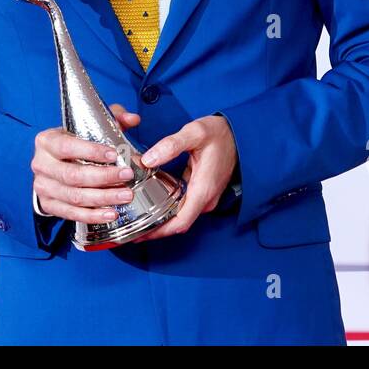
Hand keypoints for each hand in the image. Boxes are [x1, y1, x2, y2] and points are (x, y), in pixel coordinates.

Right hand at [32, 104, 141, 222]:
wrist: (53, 163)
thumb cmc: (73, 142)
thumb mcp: (89, 126)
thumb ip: (112, 119)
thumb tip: (133, 119)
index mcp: (47, 141)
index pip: (67, 146)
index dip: (91, 151)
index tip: (114, 154)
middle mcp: (41, 164)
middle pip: (72, 175)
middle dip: (103, 177)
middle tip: (127, 176)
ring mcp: (43, 187)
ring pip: (74, 197)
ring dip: (102, 198)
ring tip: (125, 195)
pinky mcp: (48, 205)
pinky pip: (72, 214)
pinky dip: (93, 215)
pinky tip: (111, 213)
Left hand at [128, 114, 237, 242]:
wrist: (238, 134)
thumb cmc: (219, 134)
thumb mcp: (194, 133)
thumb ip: (171, 145)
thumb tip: (148, 160)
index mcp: (203, 189)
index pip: (180, 222)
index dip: (159, 232)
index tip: (140, 235)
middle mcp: (205, 198)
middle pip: (178, 223)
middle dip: (155, 228)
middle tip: (131, 228)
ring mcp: (205, 197)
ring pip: (181, 216)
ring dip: (161, 219)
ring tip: (136, 216)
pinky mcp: (203, 192)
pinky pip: (184, 206)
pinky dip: (168, 209)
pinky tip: (152, 201)